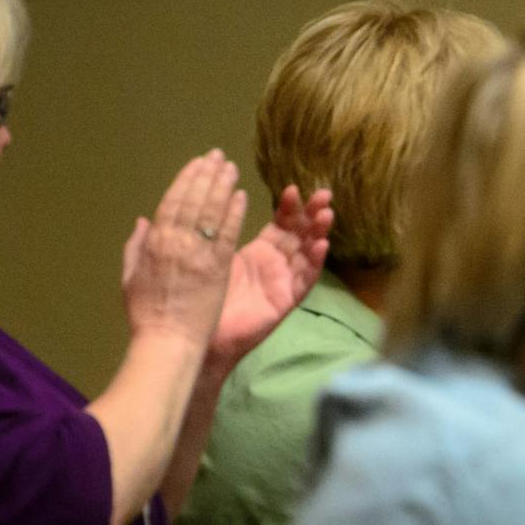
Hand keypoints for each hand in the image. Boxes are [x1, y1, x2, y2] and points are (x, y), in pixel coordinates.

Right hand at [121, 150, 247, 348]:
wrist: (167, 340)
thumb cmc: (147, 313)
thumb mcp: (131, 277)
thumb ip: (136, 246)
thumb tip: (142, 221)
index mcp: (154, 242)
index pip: (171, 202)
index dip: (186, 180)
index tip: (197, 164)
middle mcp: (176, 241)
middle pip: (193, 200)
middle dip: (207, 175)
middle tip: (218, 157)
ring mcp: (199, 252)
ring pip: (212, 211)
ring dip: (222, 186)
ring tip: (231, 168)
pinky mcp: (219, 266)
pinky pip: (229, 232)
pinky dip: (235, 211)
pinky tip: (242, 196)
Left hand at [209, 185, 333, 366]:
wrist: (198, 336)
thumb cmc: (201, 297)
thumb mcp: (210, 256)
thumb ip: (215, 231)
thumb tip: (204, 202)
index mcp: (259, 251)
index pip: (280, 223)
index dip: (288, 207)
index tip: (292, 188)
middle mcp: (276, 264)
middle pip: (300, 234)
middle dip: (312, 213)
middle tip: (323, 193)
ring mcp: (283, 282)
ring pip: (307, 253)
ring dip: (318, 233)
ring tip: (326, 213)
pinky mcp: (286, 301)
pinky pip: (305, 280)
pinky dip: (315, 263)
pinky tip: (322, 245)